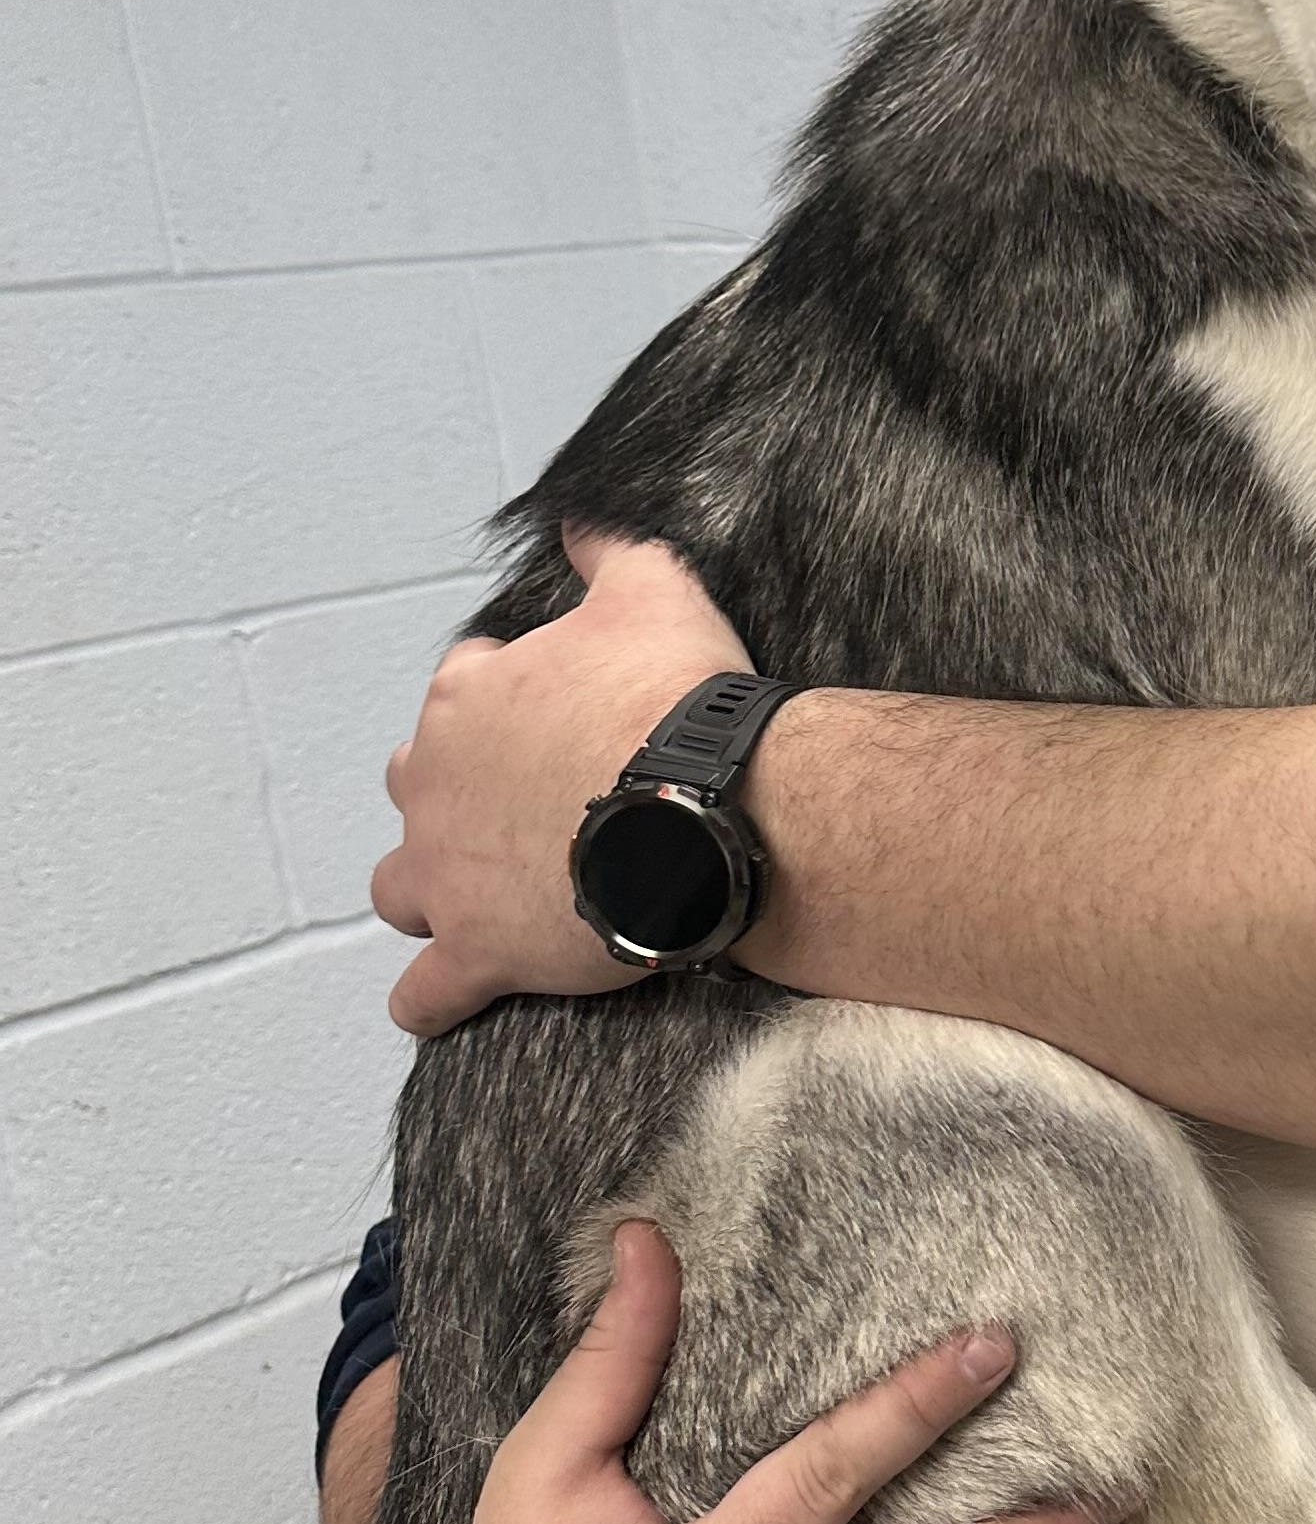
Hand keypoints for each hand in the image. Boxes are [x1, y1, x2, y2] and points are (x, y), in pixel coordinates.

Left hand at [372, 530, 749, 1035]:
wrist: (706, 802)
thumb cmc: (675, 700)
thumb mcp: (653, 590)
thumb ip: (608, 552)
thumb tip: (577, 522)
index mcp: (468, 699)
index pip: (461, 692)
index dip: (510, 706)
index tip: (559, 721)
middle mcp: (434, 784)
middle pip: (416, 788)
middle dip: (456, 798)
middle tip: (530, 808)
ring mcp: (446, 874)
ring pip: (402, 889)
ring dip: (433, 893)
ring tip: (488, 901)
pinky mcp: (476, 949)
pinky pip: (425, 992)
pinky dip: (432, 998)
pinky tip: (447, 1000)